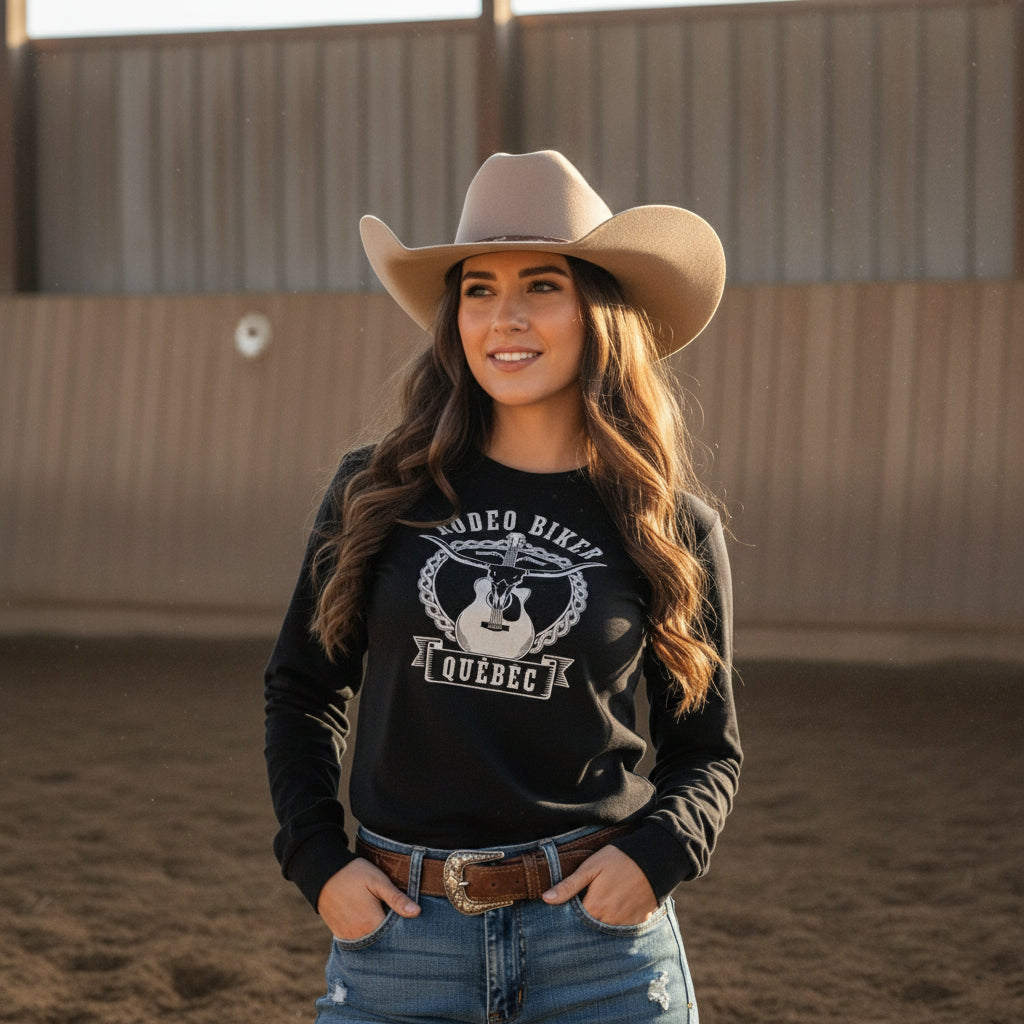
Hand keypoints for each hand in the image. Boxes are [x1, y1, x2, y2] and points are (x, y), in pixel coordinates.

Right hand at [316, 858, 420, 940]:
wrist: (323, 872)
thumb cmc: (353, 874)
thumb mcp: (378, 881)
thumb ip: (396, 898)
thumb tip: (417, 912)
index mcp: (371, 923)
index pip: (396, 936)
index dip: (405, 927)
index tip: (410, 919)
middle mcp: (359, 935)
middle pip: (384, 942)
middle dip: (393, 934)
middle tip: (398, 918)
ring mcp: (348, 936)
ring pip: (371, 943)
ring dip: (380, 936)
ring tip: (385, 920)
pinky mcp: (340, 934)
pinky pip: (359, 942)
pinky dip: (368, 936)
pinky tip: (373, 924)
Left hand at [541, 844, 658, 925]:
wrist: (654, 857)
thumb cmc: (619, 859)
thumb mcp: (590, 867)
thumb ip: (569, 886)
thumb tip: (546, 899)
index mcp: (594, 908)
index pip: (574, 921)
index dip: (570, 913)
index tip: (571, 904)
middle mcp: (610, 921)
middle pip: (591, 927)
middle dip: (586, 919)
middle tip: (590, 900)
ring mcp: (626, 923)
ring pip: (607, 929)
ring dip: (602, 921)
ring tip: (604, 903)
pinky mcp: (640, 921)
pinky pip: (625, 929)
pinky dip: (619, 921)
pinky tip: (619, 906)